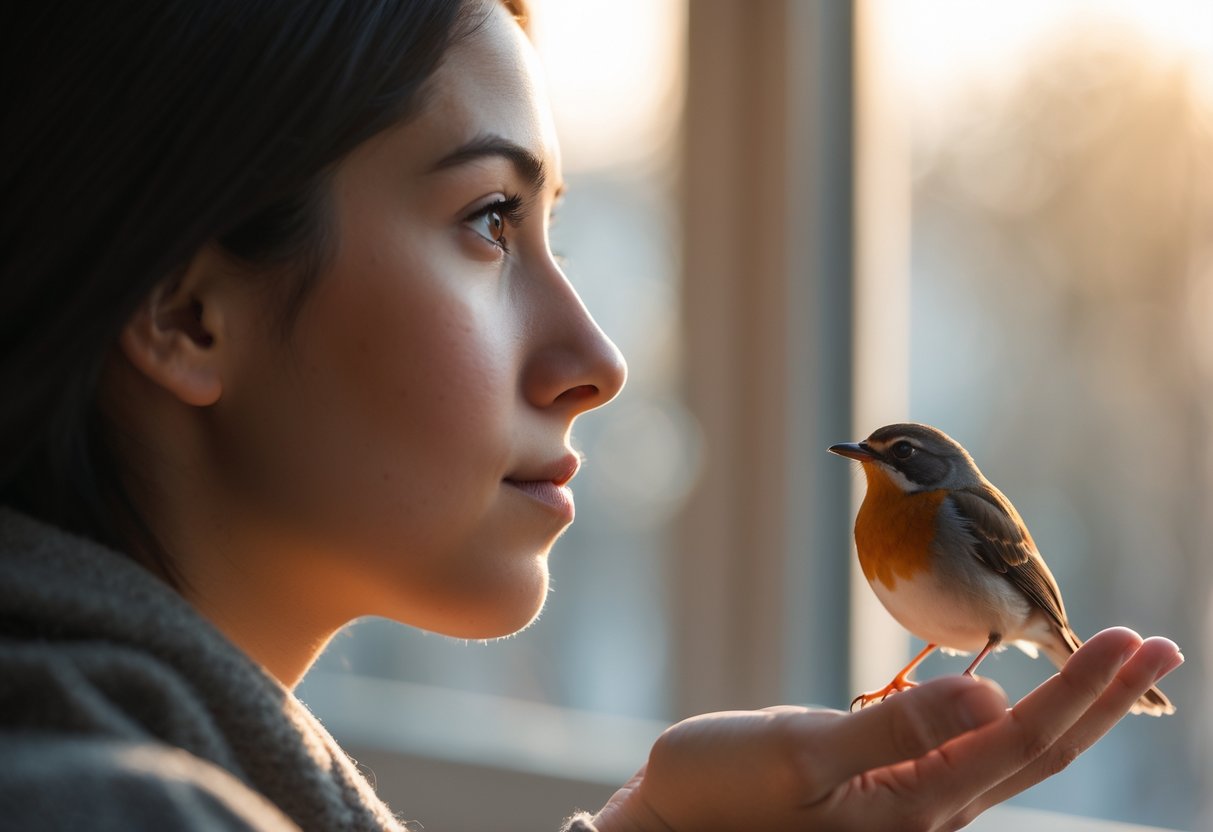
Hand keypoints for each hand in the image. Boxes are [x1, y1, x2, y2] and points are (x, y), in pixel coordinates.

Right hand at [591, 628, 1181, 831]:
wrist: (667, 828)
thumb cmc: (720, 795)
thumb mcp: (801, 757)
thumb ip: (895, 727)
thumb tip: (989, 694)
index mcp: (914, 804)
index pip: (1023, 738)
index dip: (1085, 689)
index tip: (1134, 639)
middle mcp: (926, 809)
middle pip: (1039, 752)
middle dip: (1104, 698)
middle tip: (1158, 646)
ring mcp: (906, 800)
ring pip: (1011, 753)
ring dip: (1068, 705)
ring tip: (1106, 667)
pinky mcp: (880, 786)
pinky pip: (968, 752)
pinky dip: (1010, 717)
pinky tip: (1011, 698)